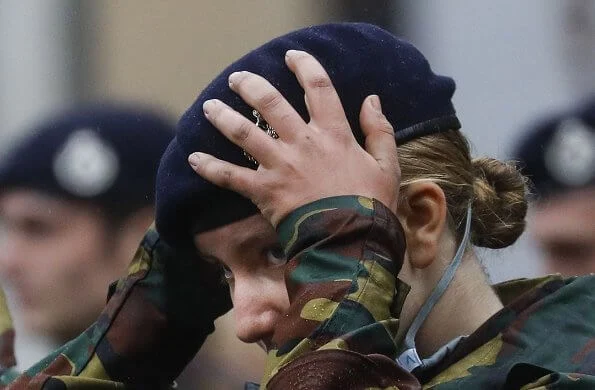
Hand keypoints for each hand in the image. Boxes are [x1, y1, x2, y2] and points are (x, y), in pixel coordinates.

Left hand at [188, 50, 399, 226]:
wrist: (350, 242)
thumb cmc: (371, 205)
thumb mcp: (386, 165)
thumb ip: (379, 130)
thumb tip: (371, 99)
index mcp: (334, 134)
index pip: (318, 88)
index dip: (304, 66)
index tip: (291, 56)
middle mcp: (303, 143)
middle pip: (271, 104)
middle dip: (250, 86)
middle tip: (236, 79)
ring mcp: (281, 166)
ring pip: (244, 134)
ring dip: (223, 118)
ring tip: (208, 107)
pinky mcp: (265, 191)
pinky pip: (231, 177)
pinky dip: (210, 168)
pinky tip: (193, 158)